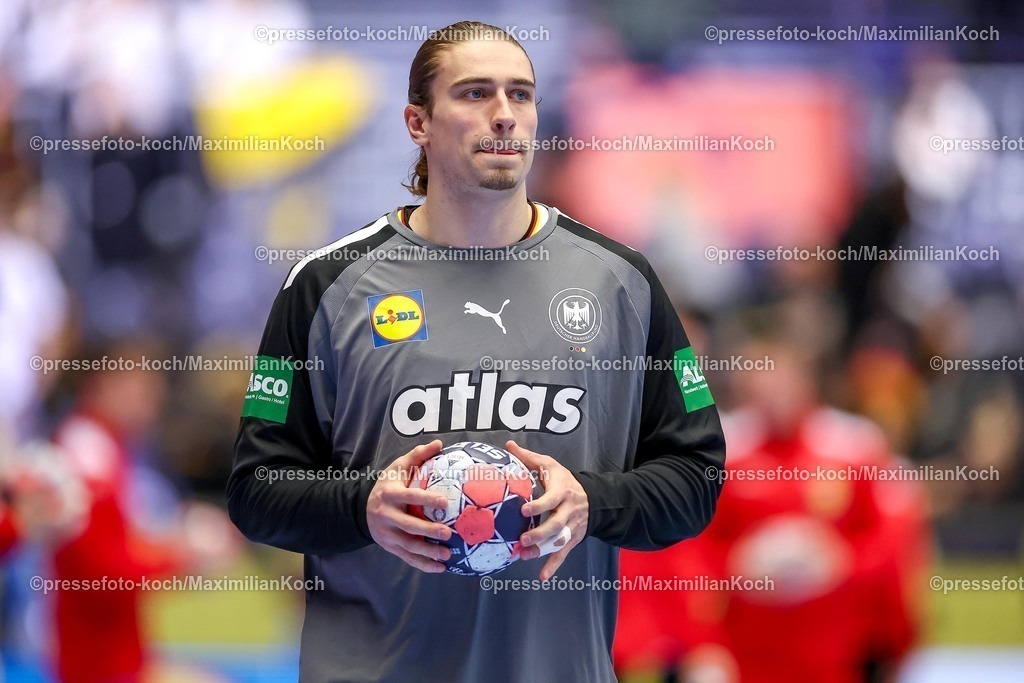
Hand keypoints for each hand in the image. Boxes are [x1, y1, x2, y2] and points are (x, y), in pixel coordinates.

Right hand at [366, 440, 452, 572]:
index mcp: (391, 495)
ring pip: (409, 546)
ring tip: (447, 555)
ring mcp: (388, 534)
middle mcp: (387, 516)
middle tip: (449, 534)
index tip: (444, 501)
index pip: (410, 497)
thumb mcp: (398, 468)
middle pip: (409, 526)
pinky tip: (440, 568)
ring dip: (428, 552)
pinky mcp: (391, 547)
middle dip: (428, 531)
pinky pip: (408, 558)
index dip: (426, 499)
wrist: (362, 508)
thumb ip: (418, 456)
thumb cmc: (388, 485)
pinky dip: (423, 565)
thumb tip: (440, 443)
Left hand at [506, 441, 588, 580]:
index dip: (539, 506)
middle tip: (522, 539)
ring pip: (559, 541)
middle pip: (557, 524)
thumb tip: (508, 445)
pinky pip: (563, 554)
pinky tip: (543, 576)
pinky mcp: (572, 539)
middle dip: (540, 534)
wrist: (593, 498)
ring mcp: (572, 527)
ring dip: (542, 551)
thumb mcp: (550, 466)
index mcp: (562, 491)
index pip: (551, 500)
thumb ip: (529, 458)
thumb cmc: (563, 480)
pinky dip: (554, 565)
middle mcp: (569, 511)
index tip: (524, 510)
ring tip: (523, 555)